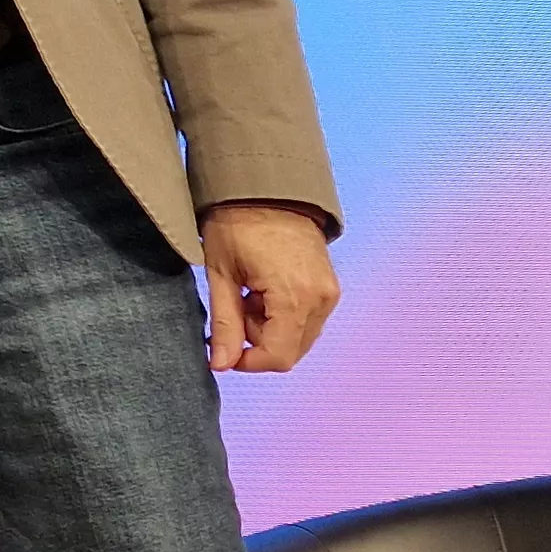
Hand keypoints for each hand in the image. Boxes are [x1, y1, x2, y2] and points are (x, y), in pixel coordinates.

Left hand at [201, 201, 339, 372]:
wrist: (268, 186)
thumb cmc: (237, 223)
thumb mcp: (221, 274)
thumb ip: (225, 323)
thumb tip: (220, 365)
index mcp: (295, 297)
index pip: (278, 356)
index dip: (248, 362)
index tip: (224, 348)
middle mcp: (321, 300)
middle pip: (290, 350)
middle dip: (258, 342)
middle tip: (234, 310)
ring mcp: (330, 292)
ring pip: (299, 336)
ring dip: (270, 328)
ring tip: (247, 295)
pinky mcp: (330, 285)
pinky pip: (308, 318)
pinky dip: (283, 316)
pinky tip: (263, 291)